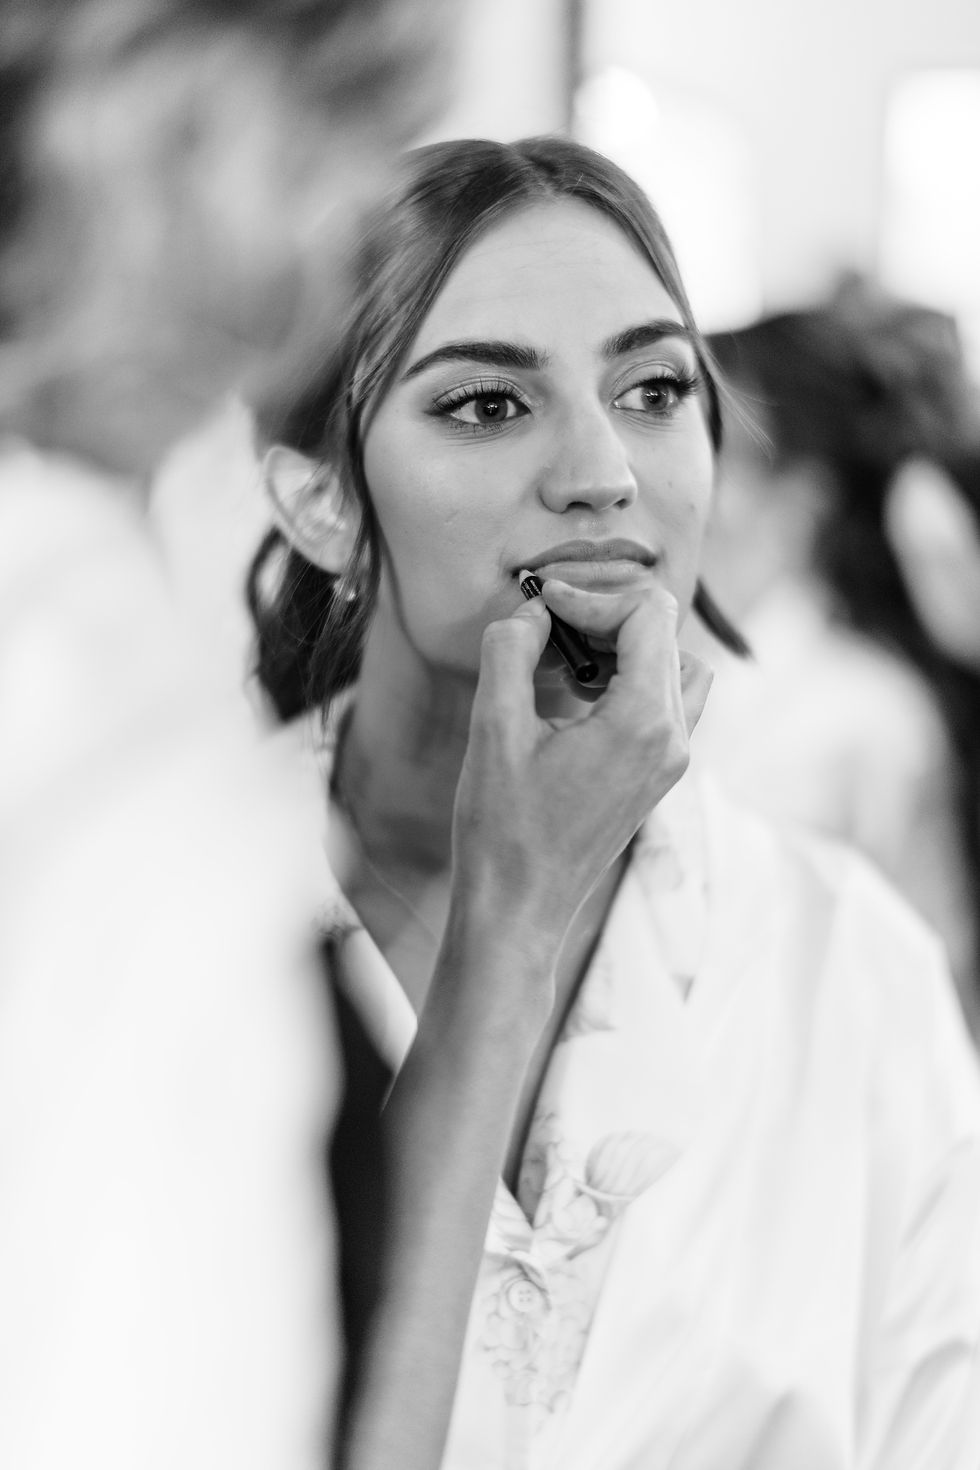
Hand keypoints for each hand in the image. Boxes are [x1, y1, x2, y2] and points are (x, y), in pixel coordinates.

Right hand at [451, 577, 711, 940]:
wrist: (519, 909)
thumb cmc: (503, 830)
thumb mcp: (493, 729)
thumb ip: (511, 650)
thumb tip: (531, 610)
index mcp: (643, 723)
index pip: (647, 615)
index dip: (590, 597)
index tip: (541, 606)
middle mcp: (673, 738)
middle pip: (665, 632)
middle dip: (606, 615)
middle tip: (548, 626)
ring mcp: (672, 759)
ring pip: (675, 664)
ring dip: (623, 645)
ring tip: (564, 660)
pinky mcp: (658, 774)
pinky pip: (664, 700)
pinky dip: (629, 677)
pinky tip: (575, 692)